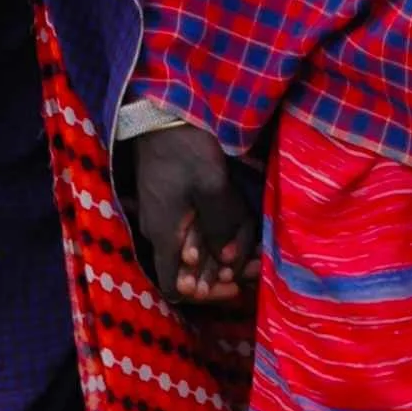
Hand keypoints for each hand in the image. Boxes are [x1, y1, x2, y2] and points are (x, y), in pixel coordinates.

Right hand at [131, 125, 260, 307]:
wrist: (161, 115)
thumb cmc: (185, 150)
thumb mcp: (210, 186)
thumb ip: (220, 226)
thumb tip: (227, 262)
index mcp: (165, 236)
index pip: (177, 287)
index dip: (204, 295)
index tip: (232, 286)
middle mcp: (160, 233)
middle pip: (190, 272)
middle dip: (222, 274)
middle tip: (251, 270)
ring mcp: (164, 218)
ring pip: (195, 250)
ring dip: (222, 253)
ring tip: (252, 251)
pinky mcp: (170, 204)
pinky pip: (192, 230)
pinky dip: (215, 234)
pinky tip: (237, 229)